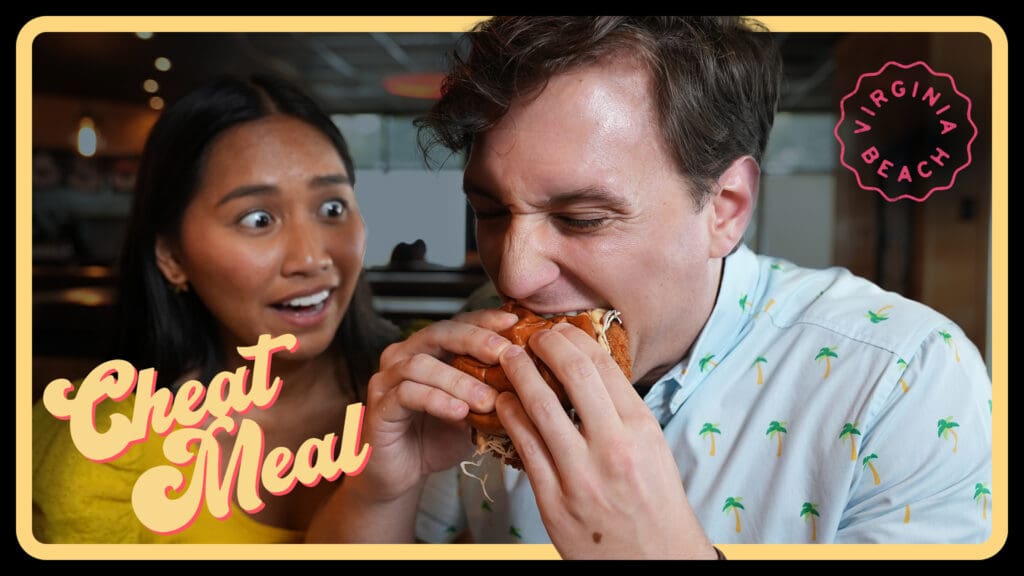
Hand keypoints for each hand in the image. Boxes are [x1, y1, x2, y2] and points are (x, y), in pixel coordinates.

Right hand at [352, 309, 518, 503]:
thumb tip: (534, 378)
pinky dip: (436, 400)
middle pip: (440, 332)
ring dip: (459, 380)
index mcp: (429, 349)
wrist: (401, 475)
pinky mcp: (379, 406)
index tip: (515, 322)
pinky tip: (460, 412)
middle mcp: (403, 355)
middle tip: (504, 354)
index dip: (486, 320)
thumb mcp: (475, 412)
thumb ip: (494, 391)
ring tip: (488, 399)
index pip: (459, 323)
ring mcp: (387, 379)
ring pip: (422, 364)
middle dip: (475, 340)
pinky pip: (407, 394)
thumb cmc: (438, 438)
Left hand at [496, 322, 716, 558]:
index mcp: (641, 430)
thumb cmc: (656, 505)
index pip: (603, 365)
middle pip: (572, 375)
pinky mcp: (554, 501)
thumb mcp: (653, 449)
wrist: (655, 564)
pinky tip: (504, 402)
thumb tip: (589, 370)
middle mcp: (613, 448)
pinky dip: (510, 417)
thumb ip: (622, 412)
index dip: (573, 338)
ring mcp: (580, 476)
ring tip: (508, 359)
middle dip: (544, 346)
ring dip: (518, 375)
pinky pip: (524, 448)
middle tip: (529, 336)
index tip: (558, 330)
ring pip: (539, 408)